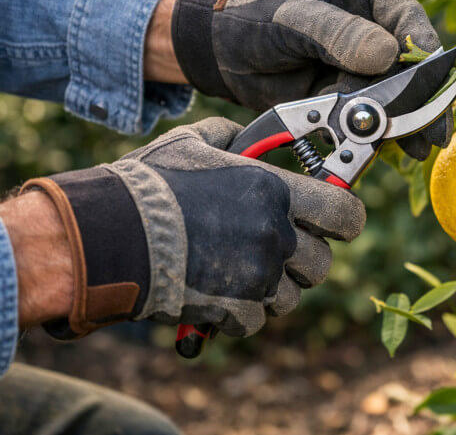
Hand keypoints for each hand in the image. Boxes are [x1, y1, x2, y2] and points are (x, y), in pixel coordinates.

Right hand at [22, 117, 364, 338]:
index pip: (346, 215)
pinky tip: (218, 291)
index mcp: (273, 191)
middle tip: (277, 250)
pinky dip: (242, 313)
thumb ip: (232, 136)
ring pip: (293, 296)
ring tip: (241, 271)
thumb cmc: (149, 186)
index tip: (334, 223)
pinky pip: (258, 320)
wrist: (108, 237)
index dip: (346, 221)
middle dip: (304, 259)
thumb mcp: (192, 143)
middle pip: (322, 263)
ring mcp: (257, 276)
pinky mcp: (235, 309)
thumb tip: (249, 134)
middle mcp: (274, 234)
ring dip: (274, 288)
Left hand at [170, 0, 450, 159]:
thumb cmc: (250, 15)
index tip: (433, 71)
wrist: (215, 51)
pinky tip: (388, 149)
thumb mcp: (290, 17)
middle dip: (420, 96)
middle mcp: (368, 27)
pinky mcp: (345, 95)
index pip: (403, 14)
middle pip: (407, 62)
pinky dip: (377, 133)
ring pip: (392, 94)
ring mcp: (358, 65)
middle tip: (433, 126)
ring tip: (418, 146)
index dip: (422, 43)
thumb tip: (388, 55)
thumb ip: (337, 34)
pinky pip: (368, 115)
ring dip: (405, 121)